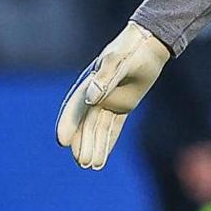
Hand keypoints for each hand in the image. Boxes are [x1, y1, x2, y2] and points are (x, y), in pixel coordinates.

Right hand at [55, 22, 171, 168]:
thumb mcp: (119, 61)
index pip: (75, 108)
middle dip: (84, 143)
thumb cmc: (132, 49)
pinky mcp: (122, 106)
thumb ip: (105, 79)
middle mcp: (95, 94)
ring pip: (98, 128)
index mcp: (89, 83)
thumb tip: (90, 100)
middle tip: (82, 162)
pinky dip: (108, 142)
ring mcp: (108, 101)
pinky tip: (101, 158)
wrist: (149, 43)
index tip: (61, 141)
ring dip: (95, 146)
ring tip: (92, 166)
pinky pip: (113, 127)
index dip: (68, 124)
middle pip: (86, 123)